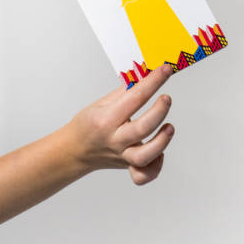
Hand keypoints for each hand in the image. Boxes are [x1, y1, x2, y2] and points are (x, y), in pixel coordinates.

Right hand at [62, 64, 174, 185]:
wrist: (74, 150)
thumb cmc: (89, 124)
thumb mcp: (102, 102)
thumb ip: (127, 91)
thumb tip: (149, 75)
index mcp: (106, 119)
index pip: (135, 97)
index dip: (154, 81)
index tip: (166, 69)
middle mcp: (114, 139)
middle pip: (142, 129)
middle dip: (159, 111)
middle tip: (166, 99)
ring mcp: (122, 155)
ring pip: (144, 157)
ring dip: (161, 142)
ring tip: (169, 128)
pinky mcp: (128, 165)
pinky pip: (143, 174)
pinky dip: (155, 166)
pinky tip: (159, 152)